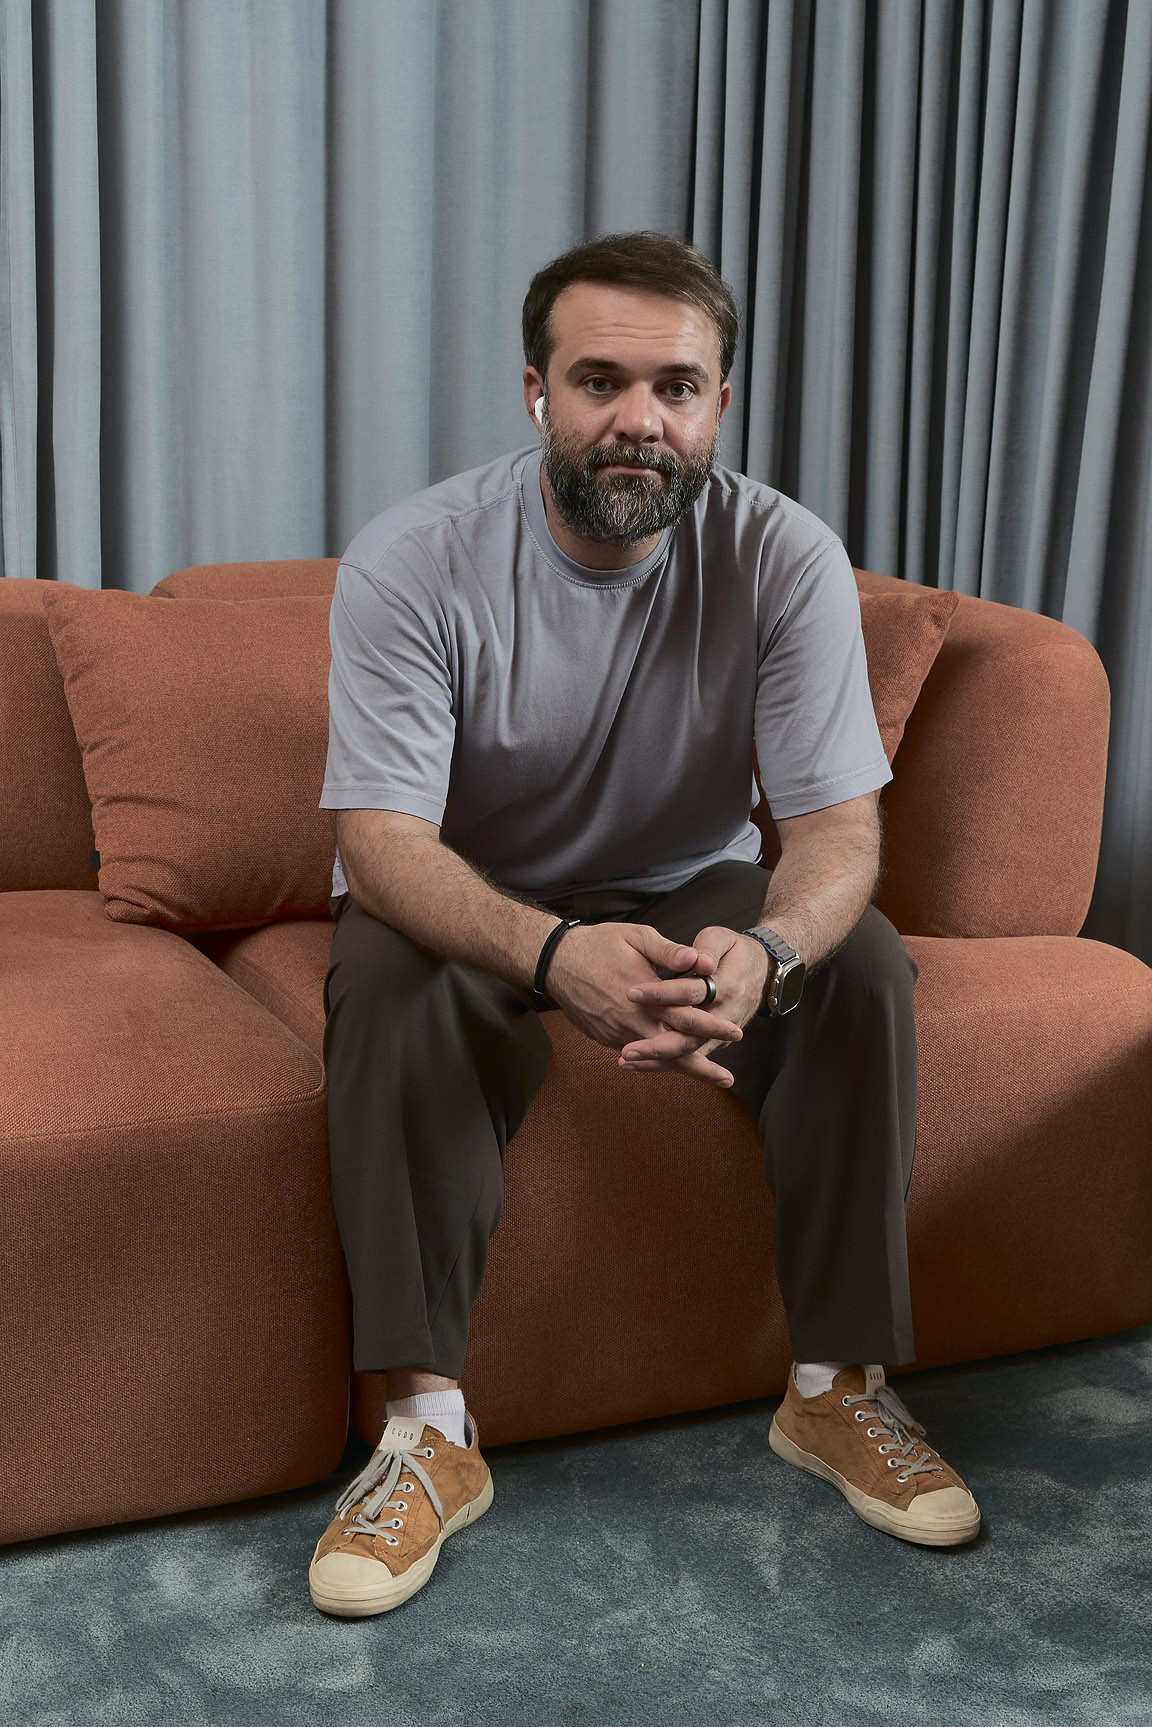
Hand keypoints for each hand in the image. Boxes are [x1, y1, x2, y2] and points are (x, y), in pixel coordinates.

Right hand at [545, 922, 745, 1089]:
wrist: (555, 962)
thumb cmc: (598, 945)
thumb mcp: (637, 938)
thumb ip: (670, 952)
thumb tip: (700, 961)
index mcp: (645, 999)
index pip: (686, 1019)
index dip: (713, 1028)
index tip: (736, 1033)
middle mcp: (631, 1023)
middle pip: (673, 1054)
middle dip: (702, 1068)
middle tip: (728, 1078)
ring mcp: (616, 1034)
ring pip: (655, 1058)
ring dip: (681, 1067)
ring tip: (707, 1076)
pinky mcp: (605, 1038)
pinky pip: (636, 1053)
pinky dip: (657, 1059)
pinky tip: (672, 1060)